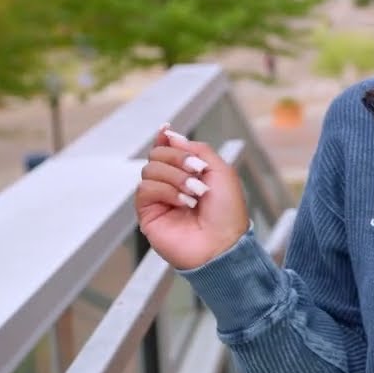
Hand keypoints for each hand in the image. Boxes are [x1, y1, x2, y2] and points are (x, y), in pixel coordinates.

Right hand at [135, 125, 249, 269]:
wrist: (222, 243)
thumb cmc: (227, 213)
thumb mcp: (221, 172)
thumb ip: (198, 149)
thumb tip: (172, 135)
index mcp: (189, 172)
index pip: (169, 148)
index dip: (165, 138)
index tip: (166, 129)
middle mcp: (171, 183)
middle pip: (157, 154)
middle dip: (178, 158)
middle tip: (197, 172)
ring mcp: (159, 198)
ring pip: (150, 169)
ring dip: (176, 177)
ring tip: (195, 193)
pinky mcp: (148, 213)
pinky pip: (145, 189)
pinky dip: (166, 191)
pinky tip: (183, 202)